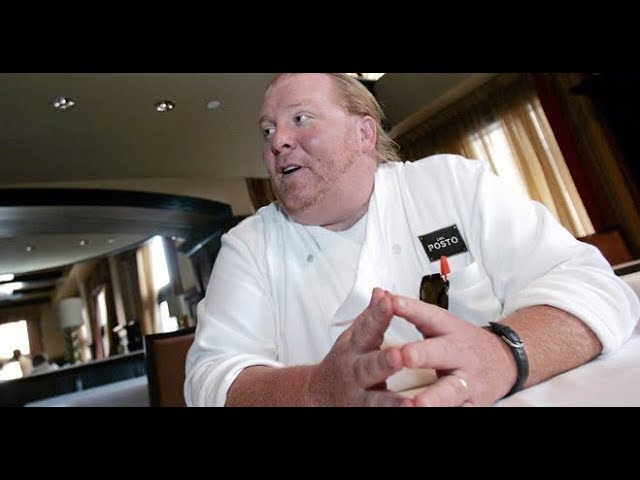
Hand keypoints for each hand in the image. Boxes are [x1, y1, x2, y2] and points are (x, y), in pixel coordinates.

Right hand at [307, 288, 410, 405]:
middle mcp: (354, 372)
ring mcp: (359, 396)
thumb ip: (370, 317)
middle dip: (384, 362)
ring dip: (393, 401)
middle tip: (399, 356)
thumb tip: (380, 292)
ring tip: (411, 404)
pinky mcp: (364, 413)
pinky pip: (379, 415)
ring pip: (376, 400)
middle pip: (370, 367)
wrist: (319, 395)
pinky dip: (393, 414)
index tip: (388, 301)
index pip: (366, 328)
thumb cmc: (343, 363)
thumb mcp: (353, 337)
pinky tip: (410, 413)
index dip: (378, 314)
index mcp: (354, 348)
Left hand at [391, 295, 516, 405]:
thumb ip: (412, 312)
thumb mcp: (441, 323)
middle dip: (422, 354)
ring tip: (416, 404)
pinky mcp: (471, 403)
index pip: (429, 315)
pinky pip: (458, 410)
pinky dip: (443, 413)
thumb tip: (382, 295)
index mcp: (450, 329)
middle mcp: (460, 353)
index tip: (391, 302)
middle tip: (404, 355)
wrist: (506, 361)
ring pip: (451, 390)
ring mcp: (467, 380)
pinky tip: (424, 415)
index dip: (410, 308)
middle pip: (441, 352)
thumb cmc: (462, 342)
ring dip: (434, 398)